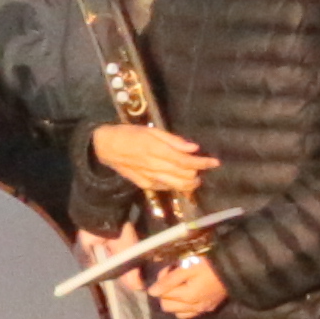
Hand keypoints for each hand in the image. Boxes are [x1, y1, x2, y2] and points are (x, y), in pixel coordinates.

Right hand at [92, 119, 213, 200]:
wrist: (104, 147)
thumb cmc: (128, 134)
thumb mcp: (151, 131)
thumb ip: (173, 140)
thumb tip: (194, 148)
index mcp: (157, 150)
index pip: (187, 161)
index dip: (203, 163)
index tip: (215, 162)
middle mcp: (155, 166)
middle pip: (185, 176)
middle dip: (198, 173)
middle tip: (203, 166)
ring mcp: (150, 178)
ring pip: (178, 186)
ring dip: (190, 183)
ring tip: (195, 177)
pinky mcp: (145, 184)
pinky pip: (166, 187)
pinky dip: (176, 185)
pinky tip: (178, 180)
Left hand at [147, 251, 230, 318]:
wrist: (235, 267)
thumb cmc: (209, 264)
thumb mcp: (187, 267)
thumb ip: (169, 280)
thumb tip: (152, 292)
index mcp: (187, 297)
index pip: (162, 296)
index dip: (161, 282)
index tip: (168, 270)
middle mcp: (194, 307)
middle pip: (168, 307)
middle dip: (165, 293)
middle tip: (173, 278)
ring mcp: (203, 309)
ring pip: (179, 313)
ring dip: (175, 302)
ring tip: (180, 288)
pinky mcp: (210, 308)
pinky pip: (191, 313)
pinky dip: (185, 307)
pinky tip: (189, 295)